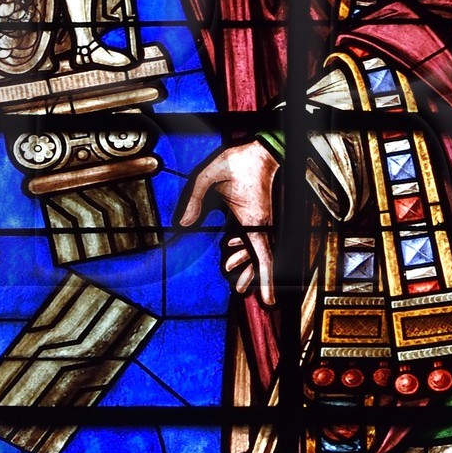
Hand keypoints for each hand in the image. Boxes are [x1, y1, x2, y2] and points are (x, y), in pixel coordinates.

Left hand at [177, 138, 278, 306]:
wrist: (260, 150)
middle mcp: (260, 224)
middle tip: (240, 291)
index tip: (268, 301)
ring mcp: (261, 220)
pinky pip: (255, 238)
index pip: (264, 257)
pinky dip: (244, 248)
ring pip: (258, 250)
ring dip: (247, 264)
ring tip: (233, 276)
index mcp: (253, 221)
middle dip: (253, 278)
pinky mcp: (257, 215)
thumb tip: (183, 224)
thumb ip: (195, 198)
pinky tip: (230, 248)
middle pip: (261, 260)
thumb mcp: (209, 175)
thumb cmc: (238, 161)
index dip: (265, 281)